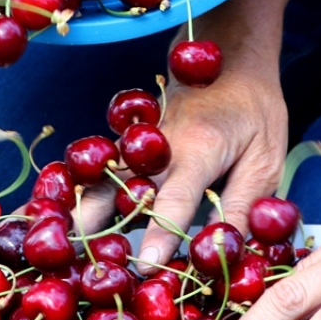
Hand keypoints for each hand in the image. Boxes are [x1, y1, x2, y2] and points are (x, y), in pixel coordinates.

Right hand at [73, 43, 288, 269]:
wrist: (228, 54)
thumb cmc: (254, 108)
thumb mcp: (266, 158)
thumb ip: (245, 205)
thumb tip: (227, 252)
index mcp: (198, 149)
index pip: (175, 199)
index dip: (159, 234)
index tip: (143, 266)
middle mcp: (157, 148)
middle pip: (115, 189)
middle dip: (90, 225)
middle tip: (68, 259)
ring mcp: (136, 144)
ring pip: (97, 180)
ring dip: (75, 210)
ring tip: (54, 244)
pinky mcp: (128, 146)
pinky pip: (99, 174)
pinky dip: (78, 196)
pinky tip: (62, 220)